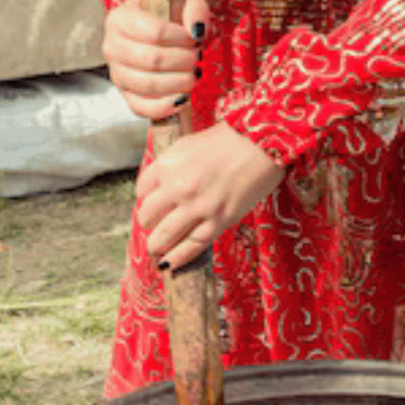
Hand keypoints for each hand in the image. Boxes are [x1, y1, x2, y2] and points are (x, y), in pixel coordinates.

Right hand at [103, 0, 209, 119]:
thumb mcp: (182, 3)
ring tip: (192, 74)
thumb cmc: (168, 19)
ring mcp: (117, 74)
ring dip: (180, 82)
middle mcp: (112, 47)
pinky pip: (142, 108)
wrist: (156, 35)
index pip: (155, 32)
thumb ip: (194, 8)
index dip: (182, 38)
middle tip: (196, 57)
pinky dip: (166, 106)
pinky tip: (182, 97)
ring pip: (149, 85)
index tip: (194, 38)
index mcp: (120, 19)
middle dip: (184, 61)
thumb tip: (196, 30)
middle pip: (153, 60)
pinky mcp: (126, 96)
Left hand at [137, 122, 283, 268]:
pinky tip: (170, 264)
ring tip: (156, 252)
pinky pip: (193, 245)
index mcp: (168, 164)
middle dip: (148, 225)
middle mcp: (179, 186)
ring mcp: (199, 206)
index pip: (142, 189)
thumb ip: (170, 163)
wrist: (262, 145)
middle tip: (151, 229)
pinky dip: (179, 257)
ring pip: (167, 235)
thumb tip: (159, 185)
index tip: (151, 204)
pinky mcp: (220, 220)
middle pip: (148, 215)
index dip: (145, 199)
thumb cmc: (229, 140)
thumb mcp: (189, 143)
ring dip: (157, 246)